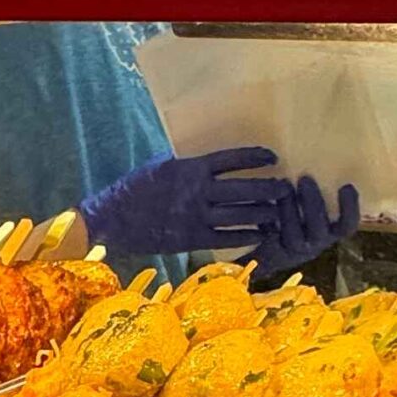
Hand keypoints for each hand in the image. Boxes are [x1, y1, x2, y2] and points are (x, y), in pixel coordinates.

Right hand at [78, 146, 288, 256]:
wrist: (112, 219)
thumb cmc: (134, 188)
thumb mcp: (160, 165)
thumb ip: (187, 164)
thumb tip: (209, 162)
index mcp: (189, 168)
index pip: (231, 159)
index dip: (255, 157)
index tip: (273, 157)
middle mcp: (196, 191)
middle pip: (243, 189)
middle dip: (268, 189)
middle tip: (284, 188)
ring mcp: (195, 217)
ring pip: (239, 214)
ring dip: (263, 213)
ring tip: (279, 213)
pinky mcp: (191, 239)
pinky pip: (226, 237)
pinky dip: (246, 235)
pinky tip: (260, 234)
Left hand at [250, 177, 358, 284]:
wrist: (268, 252)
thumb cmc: (293, 219)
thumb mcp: (307, 208)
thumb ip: (310, 192)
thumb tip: (310, 164)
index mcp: (330, 233)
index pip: (347, 225)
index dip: (349, 208)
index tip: (347, 186)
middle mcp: (316, 244)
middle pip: (319, 228)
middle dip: (313, 202)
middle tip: (305, 178)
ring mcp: (294, 251)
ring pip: (294, 234)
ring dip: (288, 208)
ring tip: (281, 184)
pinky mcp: (273, 255)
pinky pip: (271, 238)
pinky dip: (266, 219)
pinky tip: (261, 200)